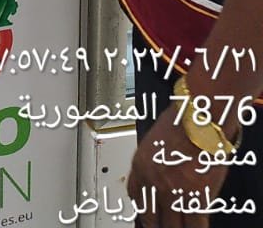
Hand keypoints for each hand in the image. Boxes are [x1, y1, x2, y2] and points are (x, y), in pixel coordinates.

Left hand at [127, 104, 227, 227]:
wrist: (201, 120)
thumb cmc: (184, 120)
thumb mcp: (157, 138)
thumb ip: (156, 159)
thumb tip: (162, 170)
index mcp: (141, 165)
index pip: (135, 196)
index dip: (142, 208)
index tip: (146, 213)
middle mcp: (153, 182)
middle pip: (150, 217)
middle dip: (155, 224)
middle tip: (159, 225)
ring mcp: (174, 194)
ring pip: (171, 227)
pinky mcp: (196, 201)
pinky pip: (195, 226)